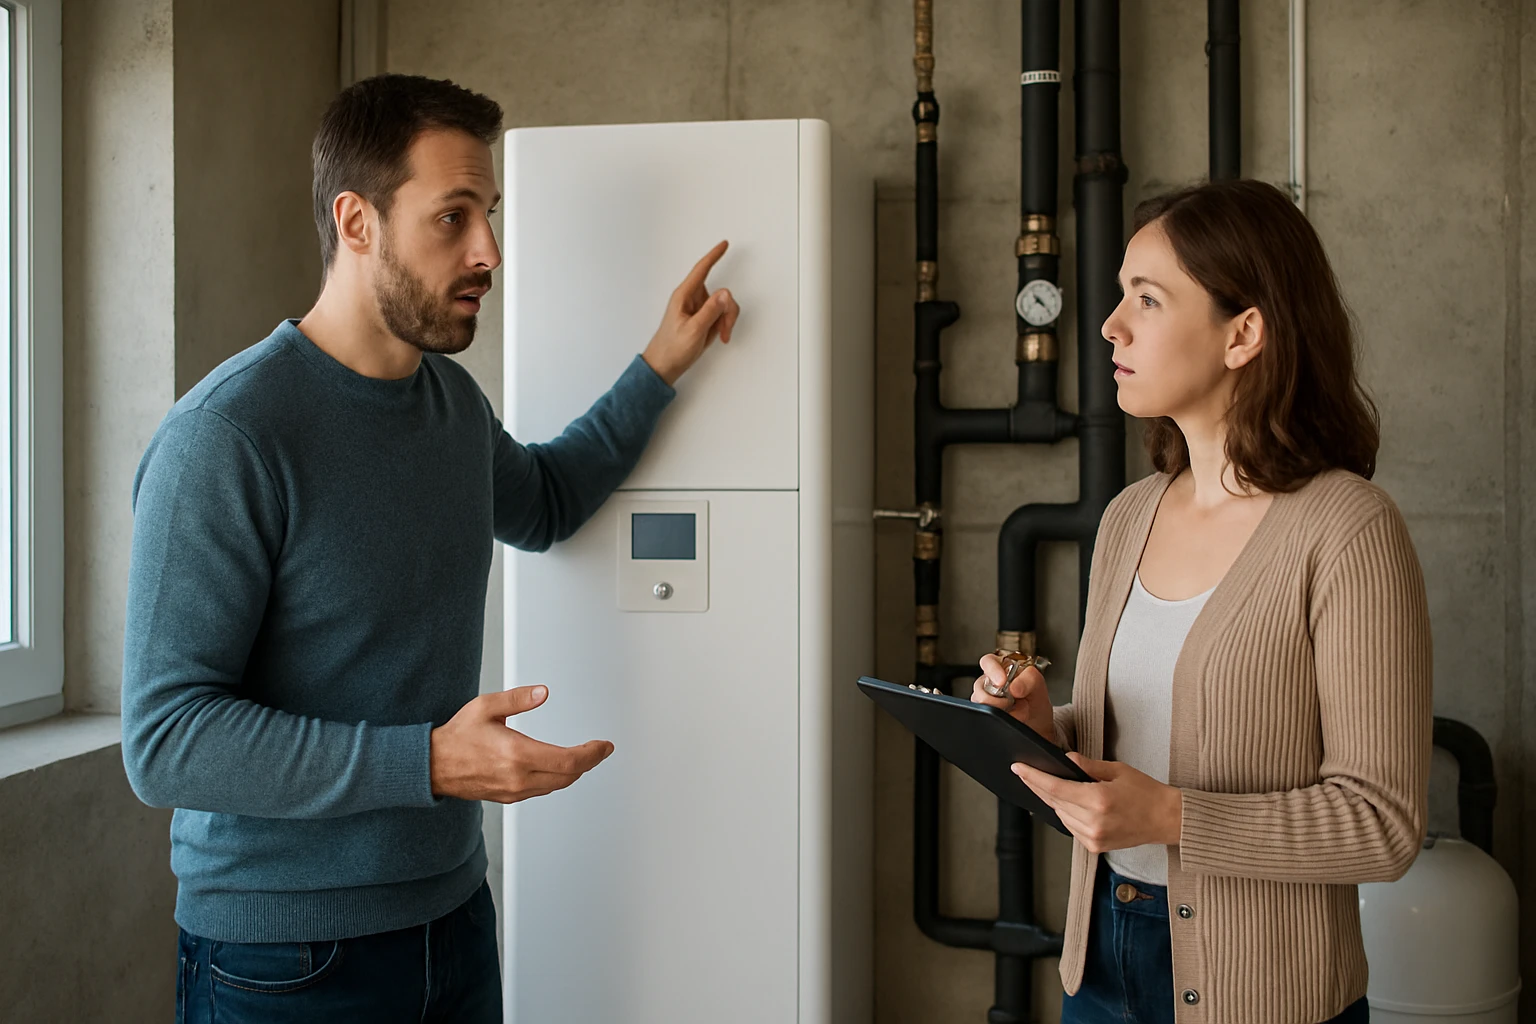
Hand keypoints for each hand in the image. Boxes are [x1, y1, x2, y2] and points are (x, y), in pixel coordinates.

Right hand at [429, 686, 613, 803]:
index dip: (592, 754)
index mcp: (517, 754)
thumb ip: (518, 699)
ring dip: (573, 772)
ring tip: (583, 757)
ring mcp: (514, 791)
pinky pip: (542, 790)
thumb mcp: (485, 707)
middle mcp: (518, 777)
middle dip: (588, 762)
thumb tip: (543, 693)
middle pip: (568, 776)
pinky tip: (559, 768)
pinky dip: (556, 779)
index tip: (604, 746)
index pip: (569, 761)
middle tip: (599, 750)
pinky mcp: (509, 797)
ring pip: (556, 785)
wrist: (432, 766)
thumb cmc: (456, 736)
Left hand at [641, 240, 740, 386]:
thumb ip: (711, 311)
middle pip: (721, 292)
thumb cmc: (672, 348)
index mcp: (684, 296)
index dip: (713, 256)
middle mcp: (692, 299)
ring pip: (725, 305)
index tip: (724, 244)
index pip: (701, 270)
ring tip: (721, 335)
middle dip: (728, 310)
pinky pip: (723, 315)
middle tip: (726, 328)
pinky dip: (725, 325)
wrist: (665, 366)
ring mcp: (700, 309)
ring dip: (727, 320)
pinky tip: (720, 337)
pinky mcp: (705, 319)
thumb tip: (725, 293)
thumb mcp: (693, 330)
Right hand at [971, 653, 1055, 741]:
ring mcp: (984, 697)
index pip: (988, 662)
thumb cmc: (1034, 697)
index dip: (993, 670)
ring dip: (1001, 709)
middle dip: (998, 697)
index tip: (1002, 681)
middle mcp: (989, 680)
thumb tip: (1014, 687)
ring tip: (1015, 707)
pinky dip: (1000, 718)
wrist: (1037, 720)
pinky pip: (985, 715)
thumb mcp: (1037, 683)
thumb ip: (1028, 679)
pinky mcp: (984, 712)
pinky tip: (1011, 714)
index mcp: (1001, 666)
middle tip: (1012, 700)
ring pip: (980, 702)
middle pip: (979, 685)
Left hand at [1013, 754, 1182, 852]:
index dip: (1033, 777)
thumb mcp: (1117, 770)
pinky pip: (1070, 827)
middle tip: (1025, 772)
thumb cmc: (1147, 793)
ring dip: (1053, 800)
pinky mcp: (1095, 847)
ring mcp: (1093, 838)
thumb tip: (1065, 758)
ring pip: (1060, 815)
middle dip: (1037, 786)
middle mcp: (1093, 822)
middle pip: (1053, 802)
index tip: (1018, 768)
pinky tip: (1068, 803)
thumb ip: (1087, 766)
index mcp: (1098, 800)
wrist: (1167, 820)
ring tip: (1048, 785)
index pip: (1054, 788)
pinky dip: (1066, 814)